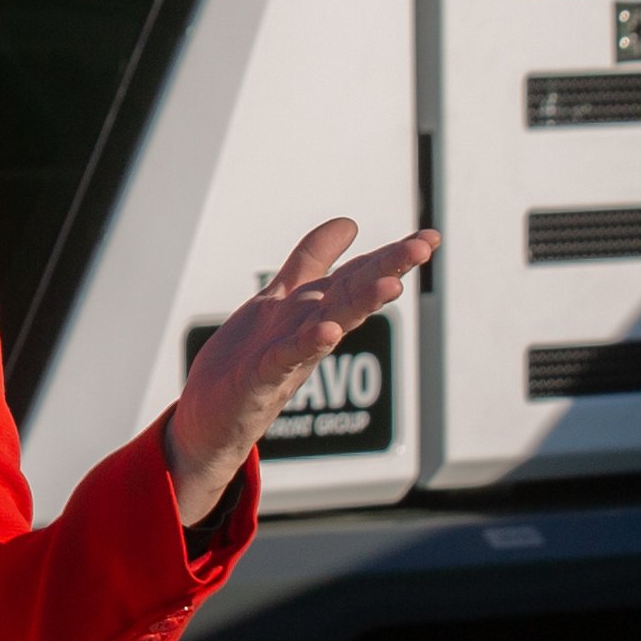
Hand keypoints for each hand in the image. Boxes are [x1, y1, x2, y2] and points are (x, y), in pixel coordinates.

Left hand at [164, 217, 437, 523]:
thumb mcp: (281, 298)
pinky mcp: (260, 380)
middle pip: (352, 295)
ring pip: (330, 324)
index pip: (358, 276)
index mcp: (315, 310)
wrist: (208, 417)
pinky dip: (308, 344)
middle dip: (388, 270)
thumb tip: (349, 223)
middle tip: (424, 249)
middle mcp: (310, 332)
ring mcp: (289, 356)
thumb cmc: (248, 358)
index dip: (391, 256)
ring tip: (391, 284)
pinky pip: (286, 358)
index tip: (431, 237)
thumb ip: (312, 260)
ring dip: (360, 304)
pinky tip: (327, 331)